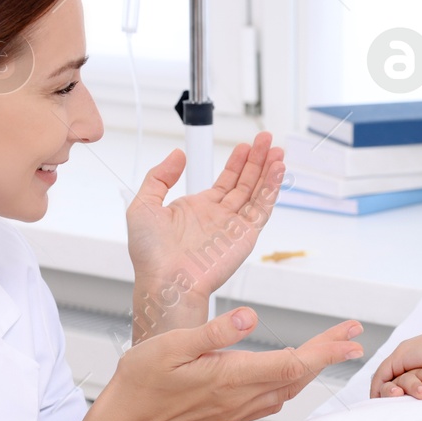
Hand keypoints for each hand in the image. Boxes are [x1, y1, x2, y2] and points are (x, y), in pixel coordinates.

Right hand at [108, 308, 362, 420]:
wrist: (127, 418)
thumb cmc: (144, 377)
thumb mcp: (173, 344)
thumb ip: (214, 332)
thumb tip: (250, 317)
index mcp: (230, 377)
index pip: (292, 364)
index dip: (326, 351)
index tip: (351, 339)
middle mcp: (240, 398)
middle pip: (298, 376)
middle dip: (329, 354)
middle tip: (353, 334)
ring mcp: (237, 410)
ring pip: (289, 390)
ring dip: (313, 368)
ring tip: (331, 347)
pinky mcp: (230, 415)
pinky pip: (273, 399)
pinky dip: (292, 381)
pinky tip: (294, 370)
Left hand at [126, 133, 283, 318]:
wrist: (165, 280)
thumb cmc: (151, 254)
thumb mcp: (144, 205)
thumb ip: (159, 177)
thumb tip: (177, 155)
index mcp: (198, 209)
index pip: (225, 181)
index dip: (237, 162)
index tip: (246, 146)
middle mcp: (218, 217)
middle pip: (244, 183)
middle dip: (257, 160)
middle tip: (266, 139)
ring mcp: (233, 226)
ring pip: (256, 192)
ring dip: (268, 171)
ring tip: (276, 150)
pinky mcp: (245, 236)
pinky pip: (262, 208)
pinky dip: (271, 189)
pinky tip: (277, 170)